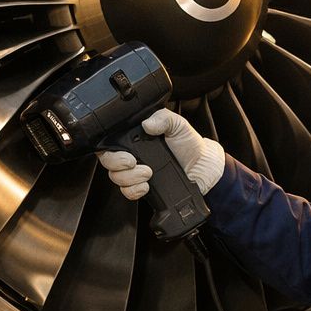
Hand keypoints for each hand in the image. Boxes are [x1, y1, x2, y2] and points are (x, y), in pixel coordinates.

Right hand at [96, 108, 224, 200]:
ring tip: (148, 173)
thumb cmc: (189, 144)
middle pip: (108, 160)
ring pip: (115, 177)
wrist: (202, 167)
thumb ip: (163, 118)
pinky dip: (133, 191)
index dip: (109, 147)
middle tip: (132, 163)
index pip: (111, 140)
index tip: (126, 152)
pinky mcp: (141, 186)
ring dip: (128, 178)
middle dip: (117, 164)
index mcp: (136, 137)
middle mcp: (132, 153)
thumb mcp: (177, 124)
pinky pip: (127, 192)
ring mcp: (135, 171)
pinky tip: (146, 186)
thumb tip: (147, 123)